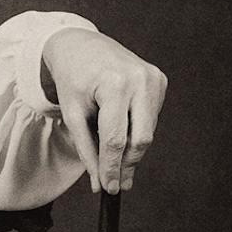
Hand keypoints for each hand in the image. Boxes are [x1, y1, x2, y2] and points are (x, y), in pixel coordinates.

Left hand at [41, 28, 167, 193]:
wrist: (80, 43)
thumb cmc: (72, 77)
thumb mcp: (71, 112)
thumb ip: (86, 148)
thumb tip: (100, 182)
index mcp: (114, 84)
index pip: (115, 138)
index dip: (112, 167)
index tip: (110, 188)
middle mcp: (140, 79)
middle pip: (140, 139)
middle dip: (127, 163)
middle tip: (117, 183)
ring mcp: (154, 78)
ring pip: (148, 131)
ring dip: (131, 148)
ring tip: (113, 154)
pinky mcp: (160, 80)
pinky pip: (150, 117)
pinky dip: (136, 128)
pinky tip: (121, 123)